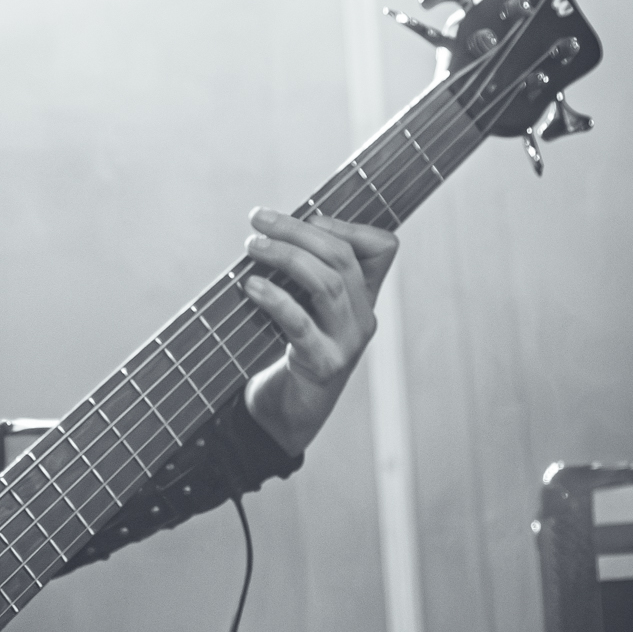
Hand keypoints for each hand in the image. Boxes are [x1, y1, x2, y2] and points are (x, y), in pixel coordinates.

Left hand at [239, 208, 396, 455]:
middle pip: (342, 258)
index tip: (306, 214)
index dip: (348, 224)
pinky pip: (300, 323)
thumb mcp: (303, 308)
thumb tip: (267, 231)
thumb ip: (300, 275)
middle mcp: (363, 317)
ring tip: (252, 246)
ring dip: (285, 257)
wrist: (286, 417)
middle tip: (259, 218)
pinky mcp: (324, 365)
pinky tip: (250, 286)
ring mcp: (347, 342)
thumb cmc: (288, 354)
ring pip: (327, 284)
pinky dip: (274, 299)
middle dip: (299, 230)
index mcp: (364, 298)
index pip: (382, 248)